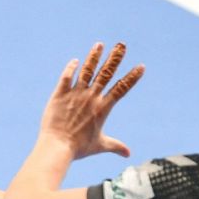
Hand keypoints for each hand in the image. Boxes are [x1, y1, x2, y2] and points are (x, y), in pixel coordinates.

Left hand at [41, 42, 143, 159]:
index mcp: (103, 108)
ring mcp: (75, 95)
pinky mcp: (60, 95)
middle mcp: (91, 98)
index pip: (121, 89)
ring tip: (99, 44)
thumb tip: (128, 154)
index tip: (141, 66)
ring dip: (93, 57)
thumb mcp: (100, 145)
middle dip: (115, 59)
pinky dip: (70, 68)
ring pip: (86, 71)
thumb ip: (115, 146)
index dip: (132, 77)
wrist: (57, 147)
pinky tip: (75, 61)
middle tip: (121, 45)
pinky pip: (66, 78)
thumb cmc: (79, 148)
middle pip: (106, 74)